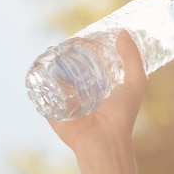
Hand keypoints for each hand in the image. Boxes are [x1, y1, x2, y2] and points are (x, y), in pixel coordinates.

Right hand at [48, 30, 148, 151]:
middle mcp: (86, 95)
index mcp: (104, 89)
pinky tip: (38, 64)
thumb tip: (123, 32)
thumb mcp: (135, 82)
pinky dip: (38, 79)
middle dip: (67, 56)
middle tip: (65, 41)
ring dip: (50, 65)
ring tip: (50, 49)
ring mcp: (68, 102)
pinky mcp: (53, 111)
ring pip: (56, 79)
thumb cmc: (122, 115)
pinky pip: (42, 93)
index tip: (84, 36)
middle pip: (72, 70)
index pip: (94, 65)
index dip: (89, 51)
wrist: (103, 141)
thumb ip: (133, 58)